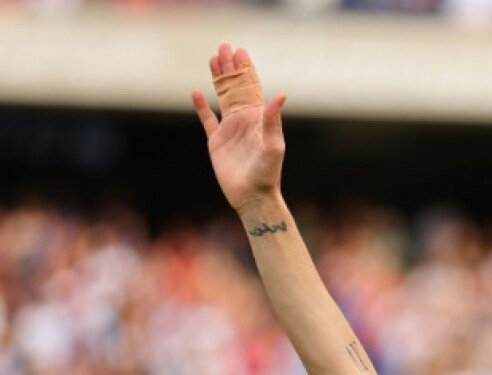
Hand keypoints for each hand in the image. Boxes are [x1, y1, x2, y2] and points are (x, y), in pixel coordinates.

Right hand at [191, 44, 287, 214]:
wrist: (253, 196)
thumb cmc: (267, 173)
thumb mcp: (273, 145)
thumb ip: (273, 120)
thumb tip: (281, 95)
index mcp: (258, 119)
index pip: (251, 88)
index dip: (246, 69)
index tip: (240, 51)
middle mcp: (244, 120)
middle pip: (236, 87)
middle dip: (230, 68)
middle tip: (224, 46)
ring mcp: (230, 130)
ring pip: (222, 98)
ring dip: (218, 79)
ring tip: (213, 60)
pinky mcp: (216, 142)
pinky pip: (207, 120)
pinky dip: (202, 107)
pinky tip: (196, 92)